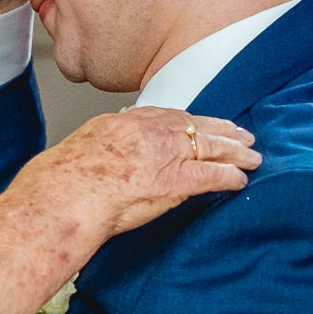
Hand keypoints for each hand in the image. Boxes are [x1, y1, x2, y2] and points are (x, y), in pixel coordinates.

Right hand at [26, 107, 259, 243]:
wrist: (62, 198)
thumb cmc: (60, 185)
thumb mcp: (79, 151)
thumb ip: (100, 148)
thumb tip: (105, 156)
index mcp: (121, 124)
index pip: (163, 115)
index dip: (187, 120)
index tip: (198, 122)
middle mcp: (146, 132)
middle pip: (192, 124)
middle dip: (220, 128)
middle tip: (240, 131)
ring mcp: (162, 155)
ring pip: (210, 146)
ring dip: (235, 151)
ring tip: (252, 155)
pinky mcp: (175, 181)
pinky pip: (211, 175)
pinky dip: (229, 176)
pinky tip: (240, 180)